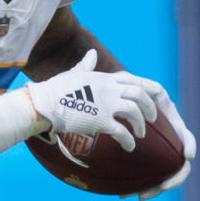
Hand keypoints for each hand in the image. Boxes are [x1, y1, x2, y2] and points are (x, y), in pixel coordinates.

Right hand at [27, 49, 157, 151]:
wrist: (44, 104)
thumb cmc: (55, 89)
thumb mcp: (74, 74)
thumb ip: (86, 65)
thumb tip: (92, 53)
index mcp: (104, 78)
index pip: (132, 80)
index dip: (147, 87)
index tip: (154, 96)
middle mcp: (109, 89)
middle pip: (140, 94)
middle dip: (150, 107)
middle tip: (153, 118)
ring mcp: (107, 104)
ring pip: (135, 111)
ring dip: (141, 124)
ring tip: (141, 134)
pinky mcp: (101, 121)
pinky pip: (122, 132)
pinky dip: (128, 140)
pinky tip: (129, 147)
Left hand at [112, 72, 195, 200]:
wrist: (120, 103)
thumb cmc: (135, 93)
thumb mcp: (143, 87)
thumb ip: (149, 88)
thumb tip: (154, 91)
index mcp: (174, 127)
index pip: (187, 138)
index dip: (190, 146)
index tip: (187, 155)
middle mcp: (170, 144)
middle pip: (179, 168)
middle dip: (172, 181)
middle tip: (160, 187)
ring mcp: (159, 156)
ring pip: (161, 178)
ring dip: (153, 189)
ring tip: (137, 195)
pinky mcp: (145, 164)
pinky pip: (145, 179)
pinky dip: (137, 188)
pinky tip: (122, 194)